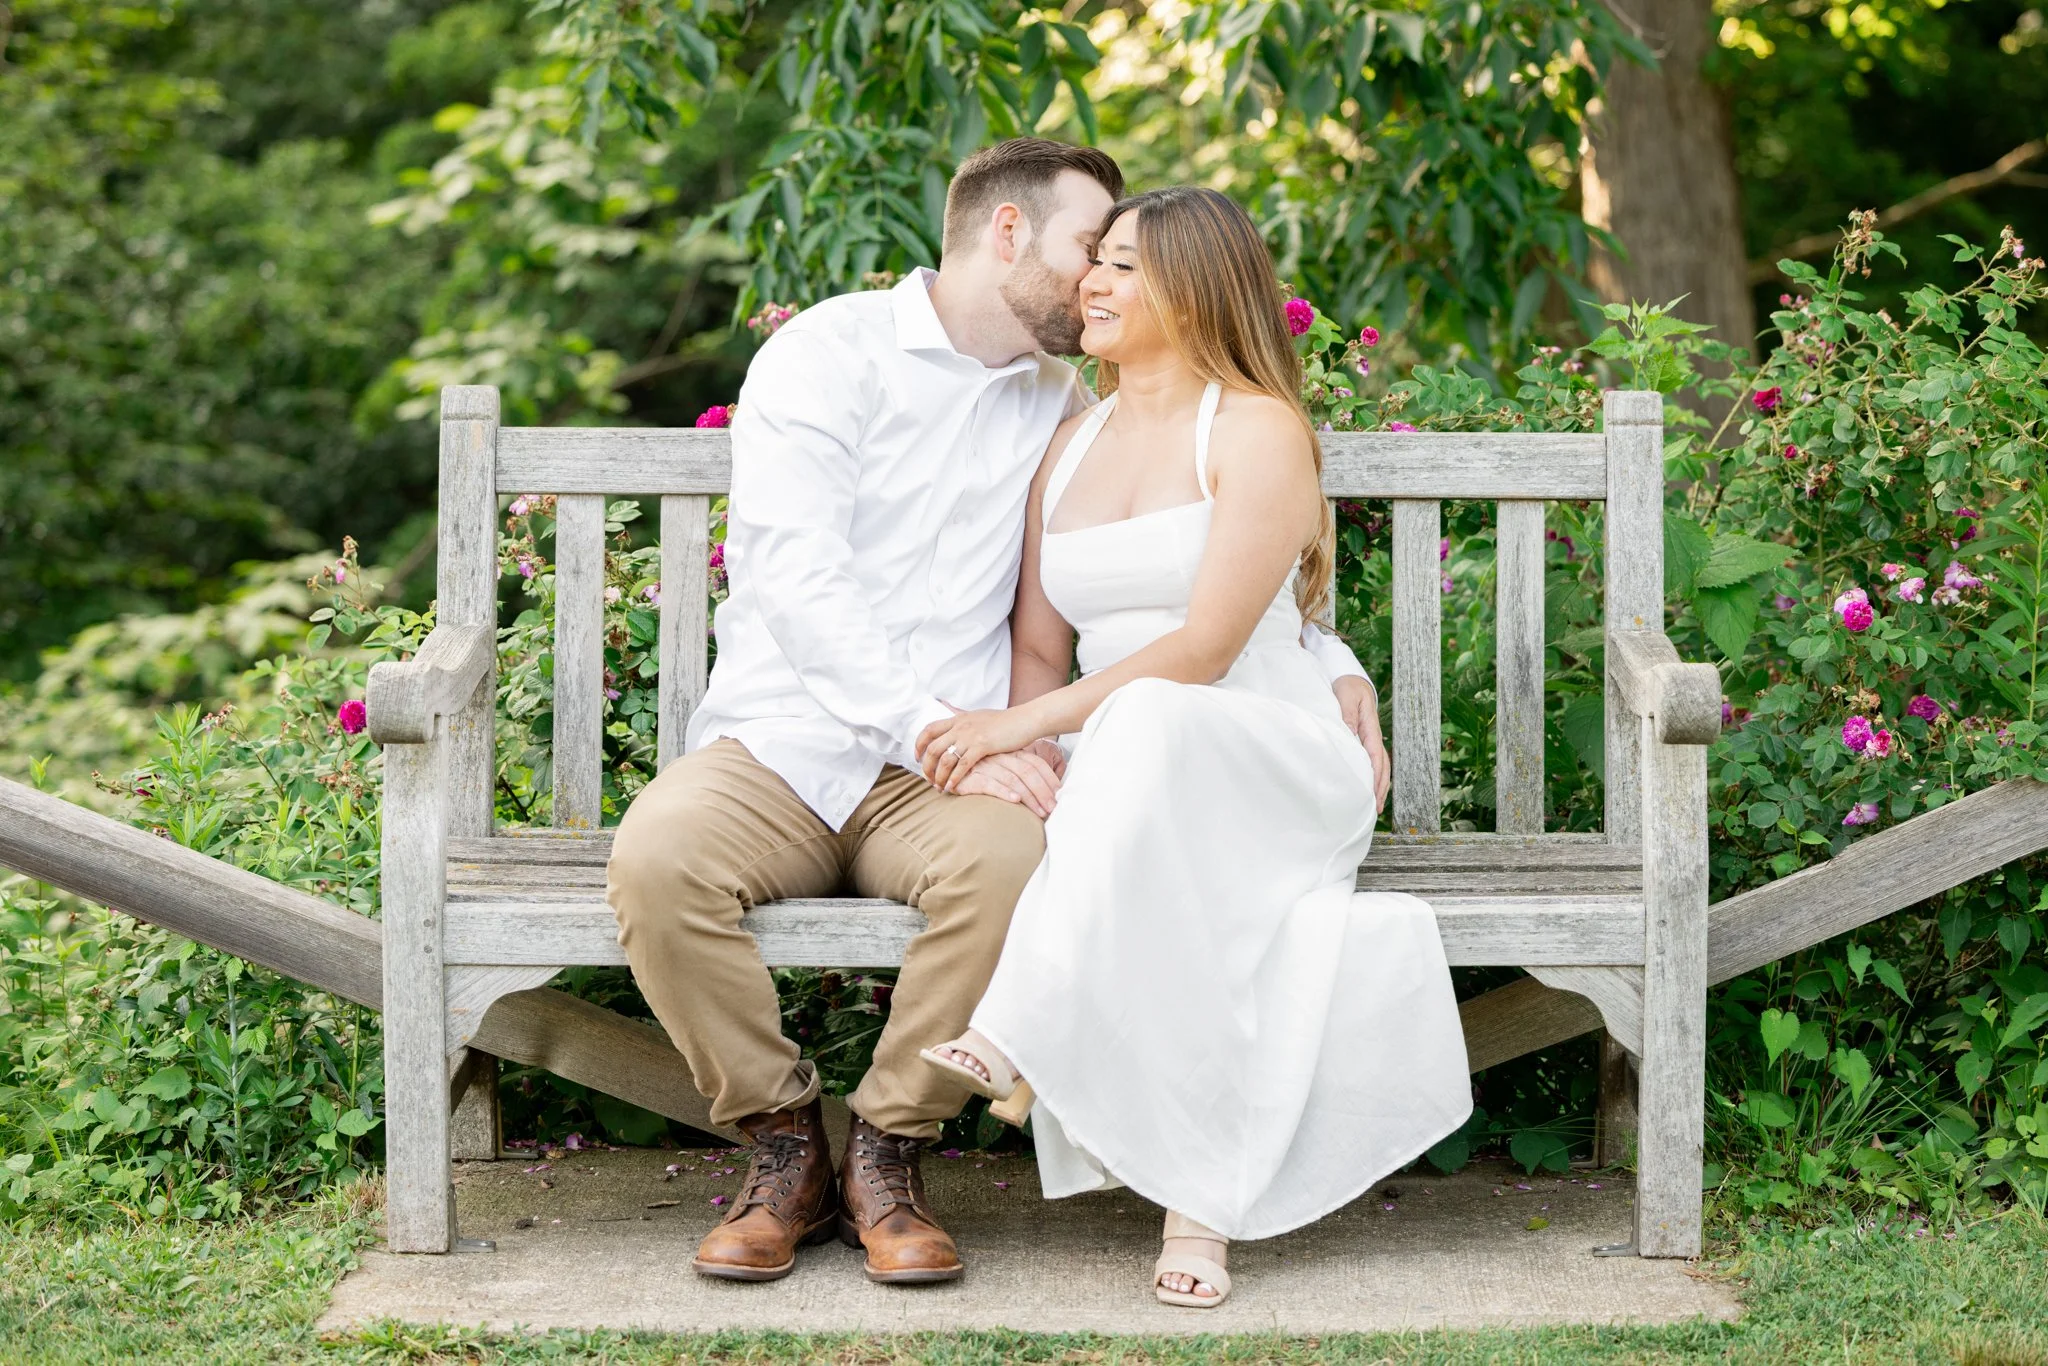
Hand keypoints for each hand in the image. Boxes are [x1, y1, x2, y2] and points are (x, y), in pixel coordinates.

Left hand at [916, 706, 1047, 791]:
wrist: (1025, 720)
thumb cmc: (1005, 721)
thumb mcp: (979, 716)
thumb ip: (964, 719)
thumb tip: (950, 714)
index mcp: (958, 719)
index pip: (929, 729)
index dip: (919, 744)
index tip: (917, 758)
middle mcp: (961, 726)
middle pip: (933, 747)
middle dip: (927, 766)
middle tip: (928, 779)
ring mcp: (971, 736)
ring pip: (945, 759)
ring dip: (939, 775)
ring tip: (939, 787)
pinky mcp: (982, 746)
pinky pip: (962, 765)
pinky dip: (955, 778)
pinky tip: (953, 787)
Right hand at [954, 747, 1064, 818]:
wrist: (945, 767)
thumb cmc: (978, 769)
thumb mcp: (1001, 766)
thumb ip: (1020, 773)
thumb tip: (1046, 789)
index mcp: (1009, 752)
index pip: (1035, 763)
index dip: (1049, 778)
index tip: (1061, 794)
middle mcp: (1000, 756)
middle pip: (1028, 772)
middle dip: (1043, 791)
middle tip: (1054, 809)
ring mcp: (985, 765)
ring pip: (1013, 779)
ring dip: (1029, 796)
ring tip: (1040, 812)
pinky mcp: (970, 776)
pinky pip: (989, 783)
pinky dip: (1004, 792)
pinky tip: (1015, 801)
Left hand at [1333, 675, 1390, 814]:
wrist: (1351, 680)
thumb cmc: (1347, 687)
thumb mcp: (1345, 697)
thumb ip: (1346, 715)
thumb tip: (1350, 735)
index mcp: (1370, 727)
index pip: (1375, 756)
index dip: (1375, 776)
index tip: (1372, 793)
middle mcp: (1373, 736)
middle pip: (1383, 766)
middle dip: (1381, 787)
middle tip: (1377, 808)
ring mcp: (1371, 739)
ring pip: (1380, 765)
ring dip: (1379, 785)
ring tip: (1376, 805)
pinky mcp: (1365, 740)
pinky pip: (1374, 761)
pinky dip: (1375, 776)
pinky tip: (1370, 788)